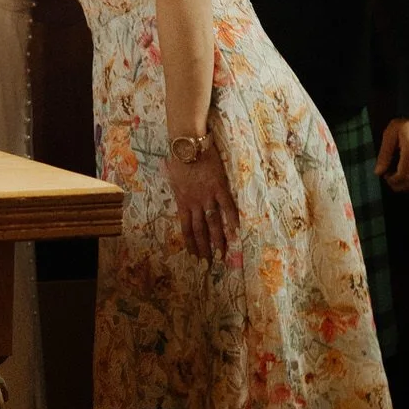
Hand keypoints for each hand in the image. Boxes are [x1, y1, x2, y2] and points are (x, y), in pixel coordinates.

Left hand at [167, 139, 238, 261]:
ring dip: (218, 240)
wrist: (187, 144)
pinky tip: (236, 231)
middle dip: (204, 248)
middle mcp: (194, 203)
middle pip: (200, 230)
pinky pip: (227, 206)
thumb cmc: (177, 158)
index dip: (190, 244)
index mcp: (182, 202)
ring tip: (222, 254)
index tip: (194, 257)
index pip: (186, 229)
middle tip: (208, 264)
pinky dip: (232, 219)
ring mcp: (207, 196)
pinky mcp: (219, 187)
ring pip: (213, 223)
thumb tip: (175, 192)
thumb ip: (176, 189)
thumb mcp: (171, 177)